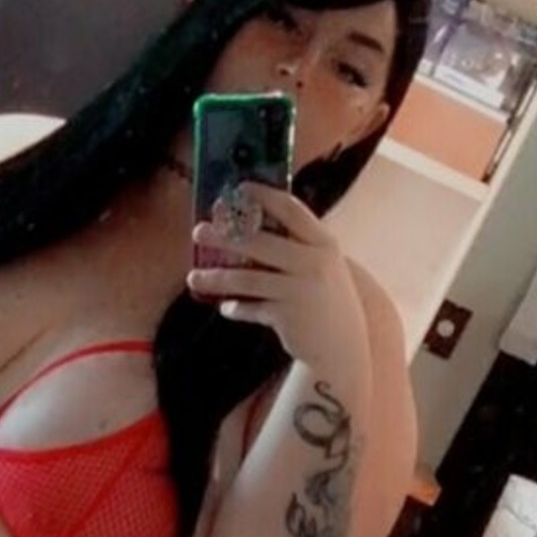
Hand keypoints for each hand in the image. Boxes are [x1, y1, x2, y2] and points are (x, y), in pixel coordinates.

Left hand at [187, 183, 369, 376]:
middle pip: (260, 242)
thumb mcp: (321, 264)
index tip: (238, 189)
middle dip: (224, 235)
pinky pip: (251, 308)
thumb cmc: (325, 298)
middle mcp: (313, 263)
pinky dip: (236, 308)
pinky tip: (225, 307)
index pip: (290, 209)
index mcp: (323, 242)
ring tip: (193, 277)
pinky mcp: (287, 317)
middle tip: (198, 232)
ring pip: (248, 279)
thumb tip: (249, 225)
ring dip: (216, 278)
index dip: (263, 195)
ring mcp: (300, 290)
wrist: (342, 347)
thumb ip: (296, 245)